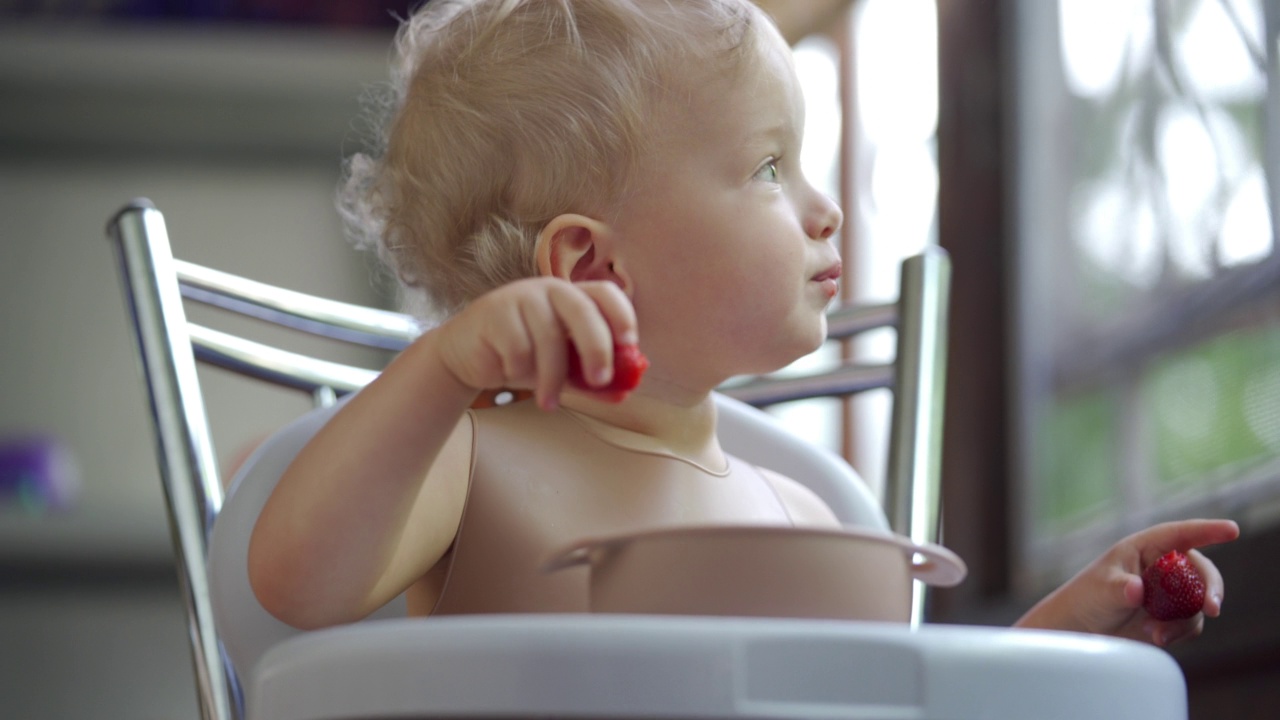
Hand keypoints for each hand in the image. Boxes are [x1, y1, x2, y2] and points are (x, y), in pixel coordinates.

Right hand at [434, 278, 636, 409]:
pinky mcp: (493, 311)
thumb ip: (589, 380)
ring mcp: (520, 297)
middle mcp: (549, 290)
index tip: (630, 344)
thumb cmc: (519, 358)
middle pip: (582, 309)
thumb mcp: (559, 371)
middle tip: (601, 380)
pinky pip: (518, 347)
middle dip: (596, 346)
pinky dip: (519, 370)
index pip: (605, 292)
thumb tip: (625, 394)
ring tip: (548, 402)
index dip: (621, 315)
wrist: (465, 358)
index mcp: (571, 298)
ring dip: (551, 377)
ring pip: (548, 337)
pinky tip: (510, 374)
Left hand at [1016, 519, 1238, 646]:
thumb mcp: (1101, 589)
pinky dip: (1179, 632)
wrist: (1084, 628)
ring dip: (1184, 620)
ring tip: (1156, 633)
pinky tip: (1156, 637)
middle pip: (1201, 570)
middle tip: (1212, 607)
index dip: (1208, 530)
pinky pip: (1191, 623)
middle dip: (1211, 588)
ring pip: (1198, 601)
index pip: (1181, 534)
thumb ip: (1120, 588)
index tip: (1232, 530)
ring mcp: (1171, 592)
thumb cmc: (1088, 597)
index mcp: (1146, 547)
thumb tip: (1137, 589)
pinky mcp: (1173, 616)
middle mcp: (1164, 567)